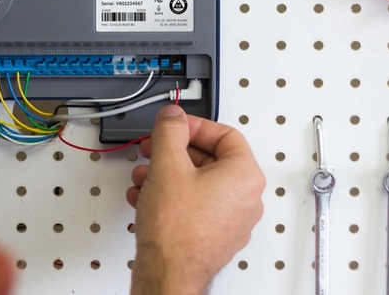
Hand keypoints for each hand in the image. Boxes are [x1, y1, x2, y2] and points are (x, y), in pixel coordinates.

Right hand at [127, 105, 264, 294]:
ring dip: (165, 175)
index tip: (172, 126)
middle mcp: (245, 198)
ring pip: (196, 182)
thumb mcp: (167, 165)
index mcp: (244, 175)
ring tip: (144, 178)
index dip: (193, 125)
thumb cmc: (177, 230)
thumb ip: (170, 131)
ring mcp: (231, 219)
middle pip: (208, 158)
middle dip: (172, 153)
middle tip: (152, 150)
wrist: (168, 273)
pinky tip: (145, 198)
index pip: (224, 134)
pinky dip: (169, 196)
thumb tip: (174, 116)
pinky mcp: (213, 234)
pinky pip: (193, 204)